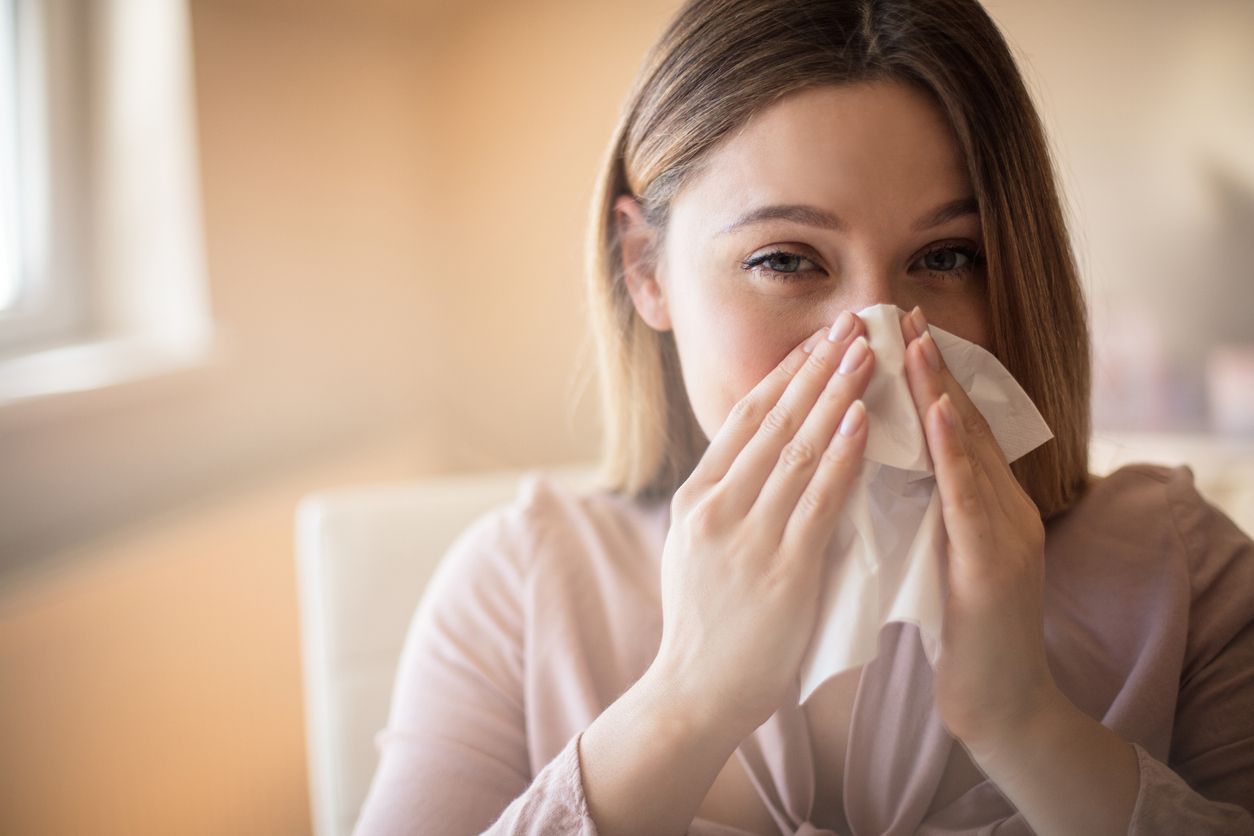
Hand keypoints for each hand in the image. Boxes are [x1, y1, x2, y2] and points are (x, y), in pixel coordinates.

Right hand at [650, 311, 873, 737]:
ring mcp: (747, 536)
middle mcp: (717, 507)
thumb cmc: (704, 627)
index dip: (784, 376)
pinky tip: (862, 421)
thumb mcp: (696, 551)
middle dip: (815, 368)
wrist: (694, 694)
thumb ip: (724, 504)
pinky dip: (841, 456)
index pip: (744, 420)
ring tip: (866, 354)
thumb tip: (755, 463)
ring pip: (798, 450)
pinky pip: (818, 500)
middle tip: (850, 325)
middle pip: (773, 421)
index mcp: (696, 498)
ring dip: (836, 395)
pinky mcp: (782, 570)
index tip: (815, 342)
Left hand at [898, 306, 1060, 756]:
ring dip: (943, 394)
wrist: (999, 706)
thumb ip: (923, 507)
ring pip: (974, 451)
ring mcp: (1008, 535)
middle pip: (966, 423)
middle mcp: (1005, 509)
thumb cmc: (958, 630)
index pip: (953, 427)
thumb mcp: (940, 554)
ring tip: (916, 345)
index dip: (928, 377)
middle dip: (934, 366)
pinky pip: (973, 502)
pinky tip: (938, 419)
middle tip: (903, 313)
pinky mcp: (998, 568)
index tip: (896, 329)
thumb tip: (874, 460)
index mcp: (986, 505)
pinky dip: (956, 456)